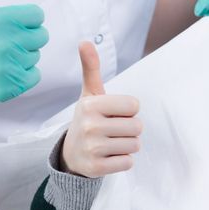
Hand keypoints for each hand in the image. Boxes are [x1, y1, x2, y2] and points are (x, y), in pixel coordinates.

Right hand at [0, 0, 48, 142]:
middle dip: (26, 39)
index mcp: (0, 19)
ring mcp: (7, 65)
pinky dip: (23, 76)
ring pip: (36, 57)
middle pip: (41, 36)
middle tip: (4, 43)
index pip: (37, 16)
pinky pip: (34, 76)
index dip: (25, 20)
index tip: (7, 26)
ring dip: (23, 58)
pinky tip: (4, 72)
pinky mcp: (9, 86)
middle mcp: (5, 42)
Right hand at [60, 41, 141, 177]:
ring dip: (127, 145)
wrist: (71, 154)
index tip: (113, 113)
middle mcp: (90, 126)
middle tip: (112, 130)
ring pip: (134, 145)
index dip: (128, 110)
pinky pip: (128, 163)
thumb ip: (91, 68)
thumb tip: (84, 41)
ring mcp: (92, 148)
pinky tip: (108, 156)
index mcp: (90, 105)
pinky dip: (122, 161)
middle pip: (137, 126)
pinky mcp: (96, 168)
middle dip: (130, 129)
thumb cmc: (88, 119)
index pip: (134, 105)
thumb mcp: (89, 94)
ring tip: (110, 143)